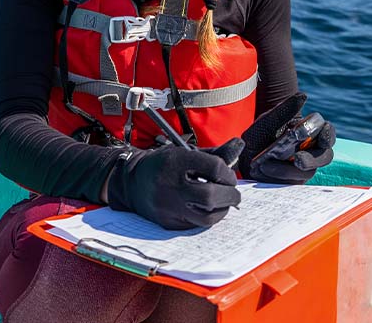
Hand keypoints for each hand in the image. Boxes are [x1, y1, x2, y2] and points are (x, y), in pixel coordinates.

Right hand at [106, 140, 242, 229]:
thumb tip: (239, 146)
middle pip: (211, 196)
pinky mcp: (168, 223)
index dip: (228, 174)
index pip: (213, 168)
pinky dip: (207, 217)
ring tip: (224, 203)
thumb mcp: (184, 152)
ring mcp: (168, 207)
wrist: (132, 182)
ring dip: (222, 211)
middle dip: (230, 196)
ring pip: (206, 217)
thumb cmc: (164, 165)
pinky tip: (208, 210)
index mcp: (175, 161)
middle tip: (234, 194)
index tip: (229, 176)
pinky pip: (196, 225)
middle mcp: (170, 184)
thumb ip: (212, 154)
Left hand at [240, 93, 335, 183]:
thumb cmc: (258, 136)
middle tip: (299, 158)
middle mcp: (310, 151)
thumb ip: (284, 110)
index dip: (328, 134)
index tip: (322, 133)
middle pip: (324, 156)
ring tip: (266, 165)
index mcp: (309, 134)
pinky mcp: (291, 182)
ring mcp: (302, 169)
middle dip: (313, 158)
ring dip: (287, 168)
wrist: (239, 156)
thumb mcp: (267, 122)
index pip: (327, 133)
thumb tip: (303, 95)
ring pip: (307, 172)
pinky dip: (278, 176)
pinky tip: (264, 169)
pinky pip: (291, 182)